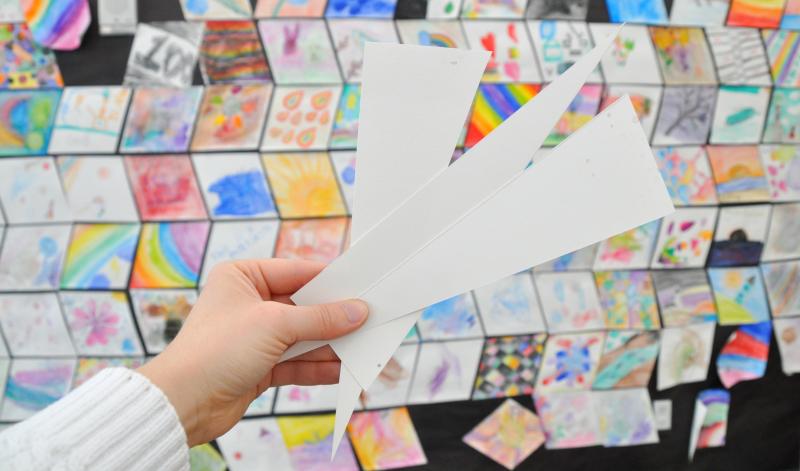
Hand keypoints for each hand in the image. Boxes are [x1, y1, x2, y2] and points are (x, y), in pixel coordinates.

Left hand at [137, 259, 368, 445]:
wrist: (183, 403)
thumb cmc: (216, 350)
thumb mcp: (275, 325)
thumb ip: (320, 318)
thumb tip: (357, 311)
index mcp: (243, 277)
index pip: (297, 272)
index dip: (331, 280)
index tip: (362, 286)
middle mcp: (249, 303)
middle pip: (304, 306)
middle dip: (335, 318)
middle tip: (369, 319)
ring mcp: (255, 336)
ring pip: (303, 337)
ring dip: (331, 345)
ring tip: (362, 348)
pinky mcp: (259, 366)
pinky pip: (296, 362)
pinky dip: (318, 367)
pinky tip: (342, 370)